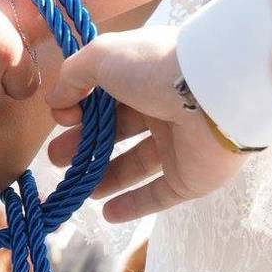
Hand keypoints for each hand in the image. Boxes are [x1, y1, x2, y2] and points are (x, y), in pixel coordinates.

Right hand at [45, 27, 248, 221]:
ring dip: (104, 177)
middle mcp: (162, 109)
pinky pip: (158, 195)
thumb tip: (55, 101)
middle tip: (57, 159)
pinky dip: (133, 205)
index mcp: (144, 77)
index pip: (105, 97)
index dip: (79, 109)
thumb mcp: (102, 57)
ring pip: (134, 165)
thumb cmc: (155, 68)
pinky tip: (106, 214)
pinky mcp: (191, 178)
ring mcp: (179, 145)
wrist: (216, 94)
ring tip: (79, 188)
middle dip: (83, 146)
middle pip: (115, 133)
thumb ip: (73, 75)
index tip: (62, 119)